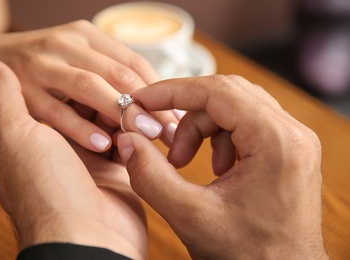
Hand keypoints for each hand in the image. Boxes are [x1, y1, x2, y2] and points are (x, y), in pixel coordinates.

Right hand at [0, 20, 177, 150]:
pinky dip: (80, 127)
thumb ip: (107, 79)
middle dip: (148, 105)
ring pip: (89, 86)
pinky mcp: (19, 86)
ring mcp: (42, 63)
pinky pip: (55, 110)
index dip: (160, 92)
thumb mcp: (77, 62)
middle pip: (119, 74)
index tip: (178, 118)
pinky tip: (102, 144)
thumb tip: (151, 110)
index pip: (134, 63)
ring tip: (145, 137)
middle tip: (169, 132)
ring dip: (121, 113)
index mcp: (87, 37)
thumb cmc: (41, 68)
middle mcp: (67, 43)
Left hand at [0, 60, 147, 259]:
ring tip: (143, 110)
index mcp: (38, 138)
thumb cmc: (45, 190)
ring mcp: (95, 163)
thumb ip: (5, 99)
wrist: (83, 240)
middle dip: (112, 100)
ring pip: (116, 126)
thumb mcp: (15, 137)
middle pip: (94, 110)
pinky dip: (140, 136)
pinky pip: (133, 147)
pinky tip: (148, 129)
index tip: (100, 72)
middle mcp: (66, 150)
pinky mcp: (122, 175)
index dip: (83, 82)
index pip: (63, 97)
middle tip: (131, 93)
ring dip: (129, 117)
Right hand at [117, 76, 327, 258]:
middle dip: (186, 115)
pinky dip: (218, 137)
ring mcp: (292, 140)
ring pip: (233, 108)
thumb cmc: (250, 255)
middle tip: (165, 144)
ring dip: (201, 128)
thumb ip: (150, 175)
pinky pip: (244, 124)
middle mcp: (292, 133)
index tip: (142, 100)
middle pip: (226, 95)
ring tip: (187, 163)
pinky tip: (213, 168)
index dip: (173, 91)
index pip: (218, 92)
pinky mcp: (286, 149)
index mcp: (277, 142)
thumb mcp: (190, 216)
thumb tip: (128, 139)